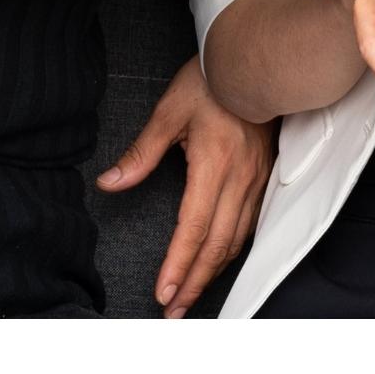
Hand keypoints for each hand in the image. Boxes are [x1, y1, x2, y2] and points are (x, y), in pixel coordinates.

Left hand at [96, 56, 273, 317]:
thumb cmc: (211, 81)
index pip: (195, 227)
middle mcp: (240, 179)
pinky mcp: (264, 178)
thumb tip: (110, 183)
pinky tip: (219, 262)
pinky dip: (233, 250)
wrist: (258, 62)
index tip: (164, 292)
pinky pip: (250, 225)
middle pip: (218, 244)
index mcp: (215, 164)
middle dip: (195, 282)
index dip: (179, 264)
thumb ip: (141, 153)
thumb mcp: (168, 112)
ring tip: (192, 295)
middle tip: (175, 311)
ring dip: (214, 271)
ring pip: (237, 239)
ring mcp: (256, 180)